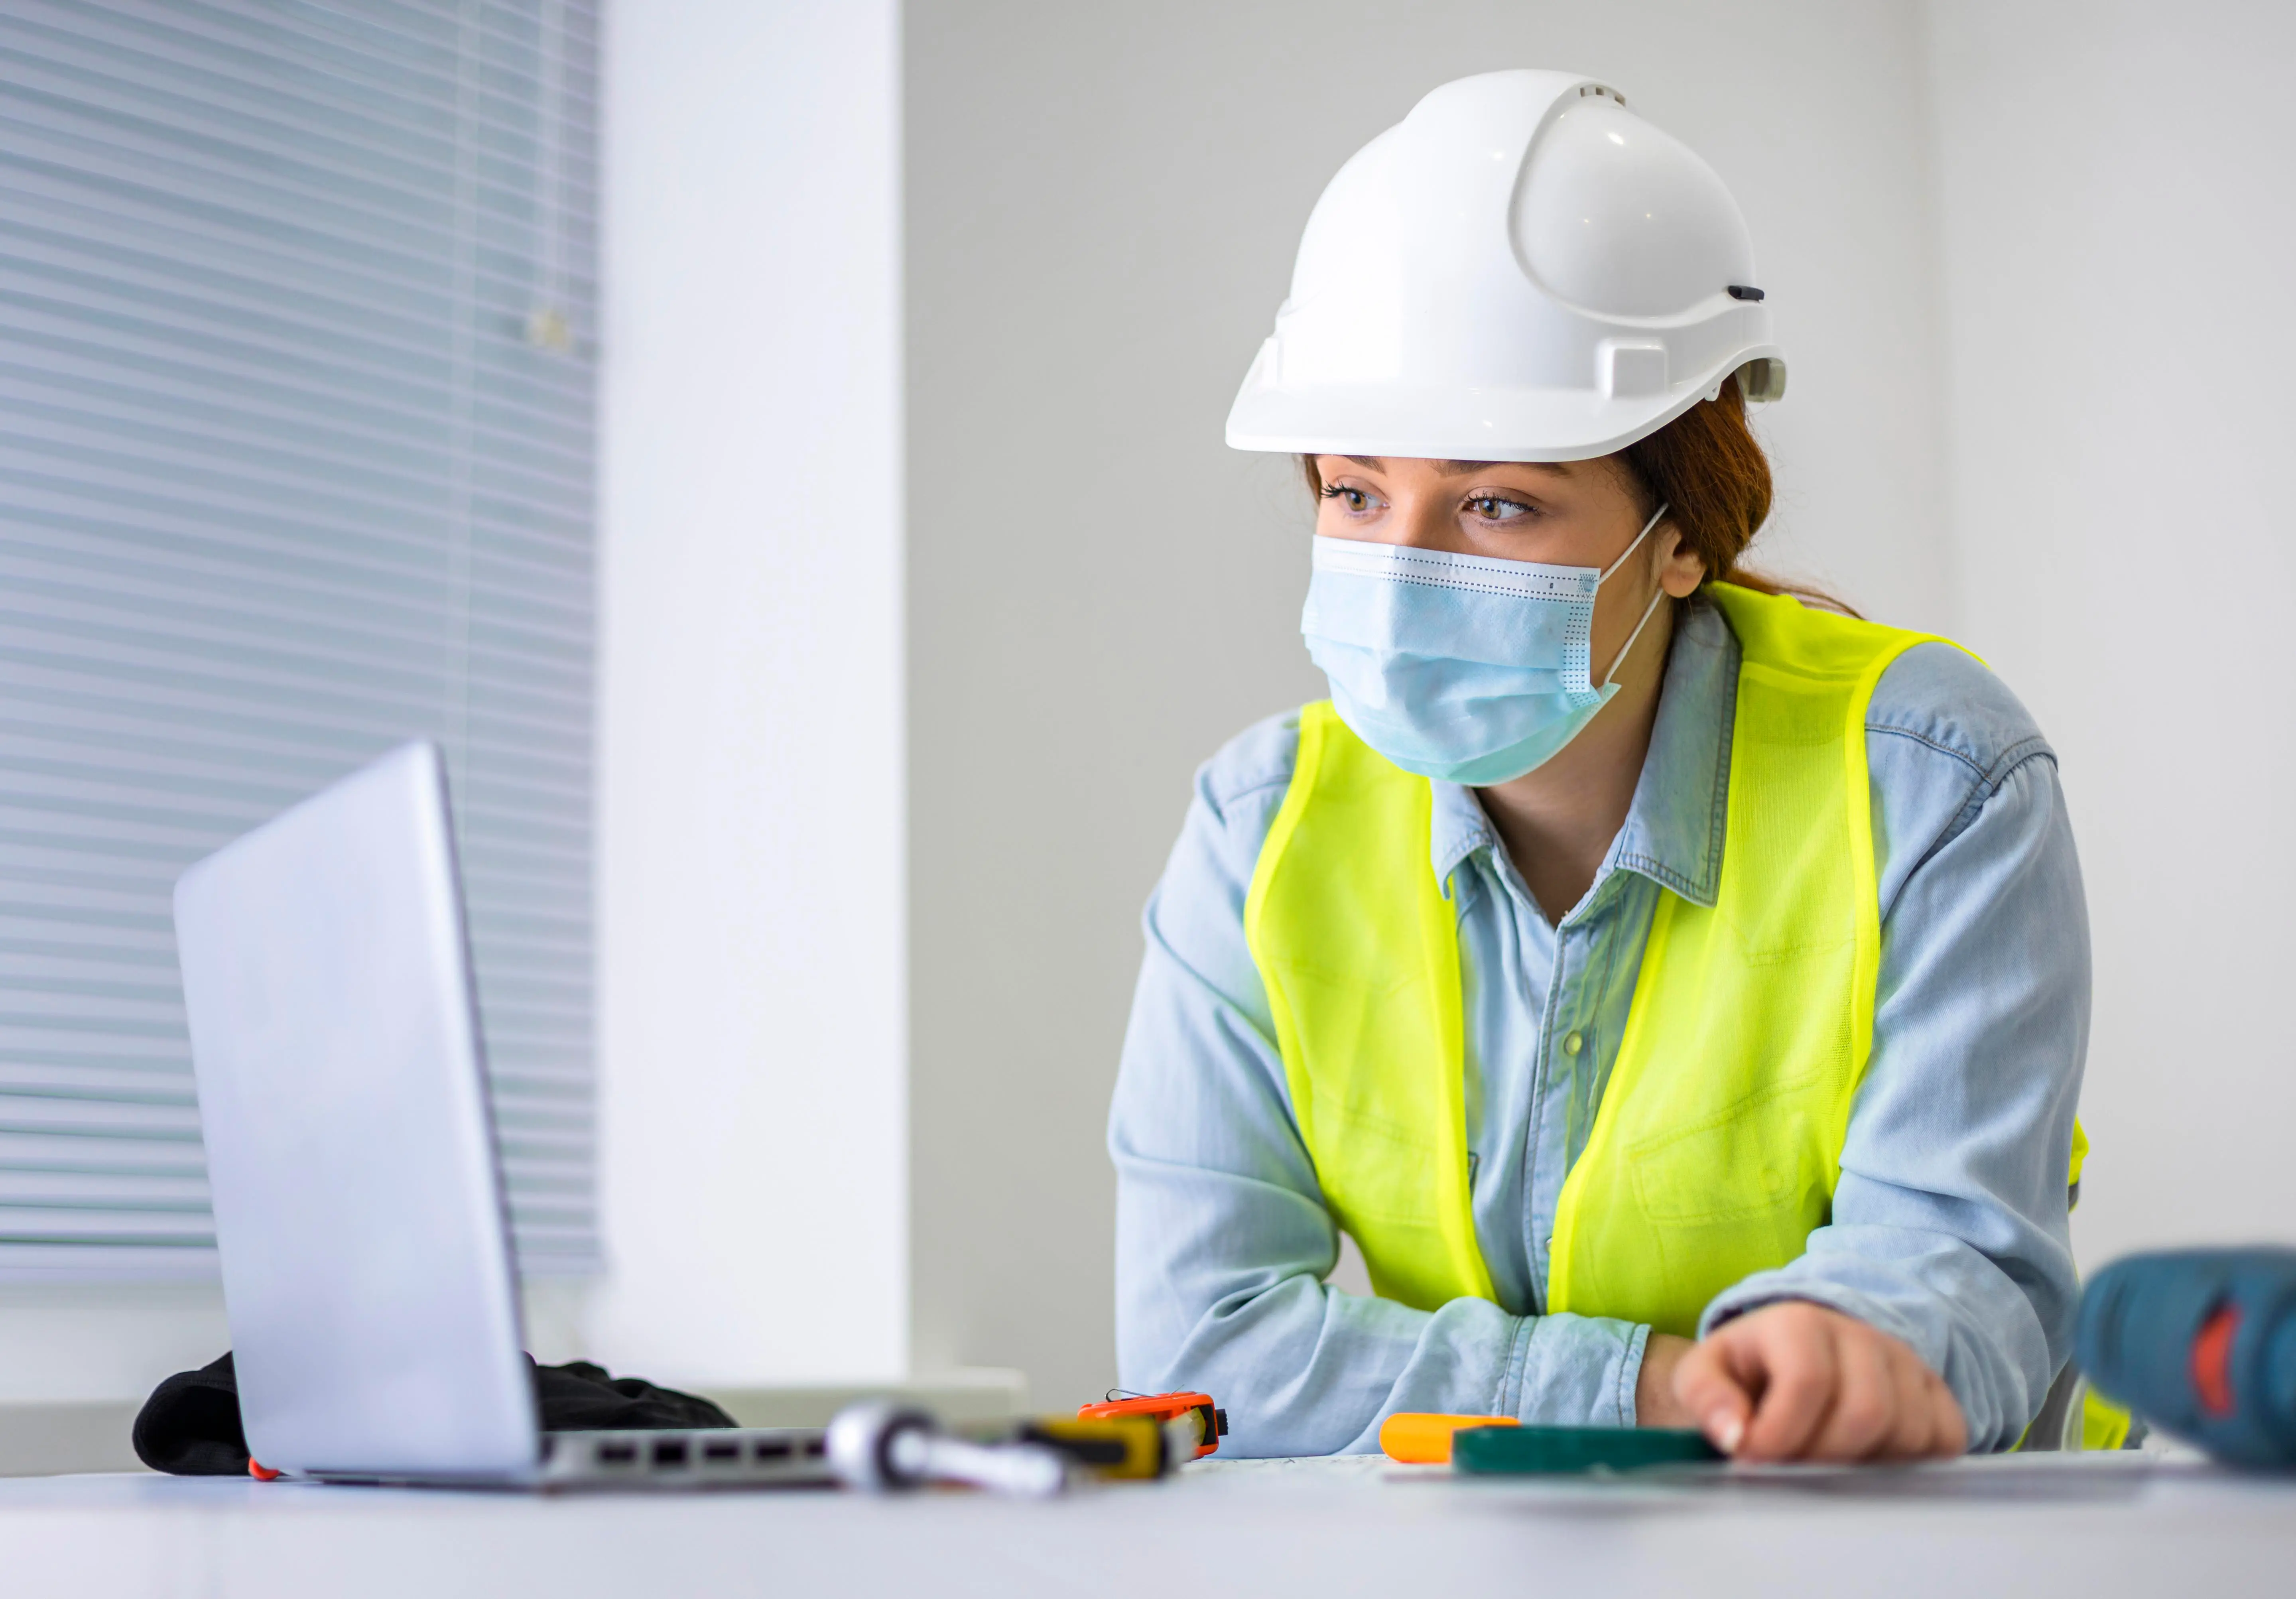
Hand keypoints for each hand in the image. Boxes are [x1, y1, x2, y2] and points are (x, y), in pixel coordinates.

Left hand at [1664, 1301, 1966, 1461]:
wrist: (1790, 1359)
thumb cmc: (1747, 1373)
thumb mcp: (1705, 1374)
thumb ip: (1706, 1397)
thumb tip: (1735, 1435)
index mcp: (1798, 1323)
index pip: (1808, 1381)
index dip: (1781, 1433)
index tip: (1755, 1457)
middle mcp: (1860, 1334)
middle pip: (1867, 1412)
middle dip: (1824, 1456)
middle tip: (1794, 1467)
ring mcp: (1904, 1362)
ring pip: (1910, 1431)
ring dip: (1866, 1465)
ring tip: (1827, 1460)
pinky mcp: (1935, 1392)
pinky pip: (1945, 1440)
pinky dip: (1911, 1464)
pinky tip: (1870, 1459)